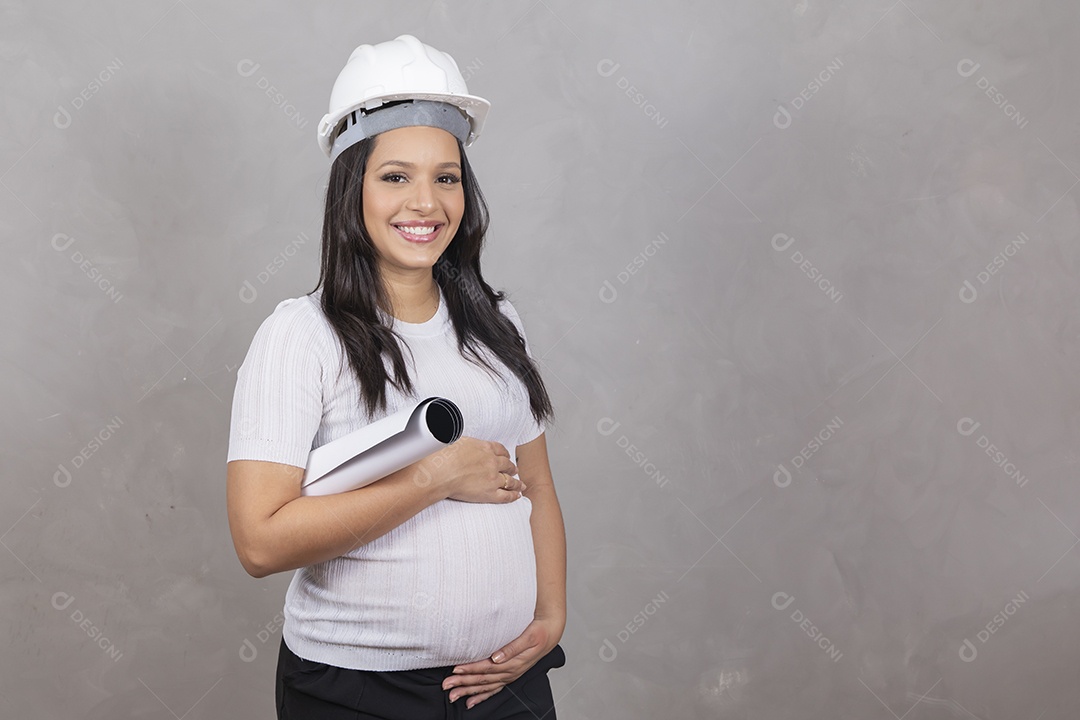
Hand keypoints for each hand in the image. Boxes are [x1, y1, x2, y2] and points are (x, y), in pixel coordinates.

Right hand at [420, 436, 526, 503]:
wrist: (441, 472)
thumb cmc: (444, 457)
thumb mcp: (459, 441)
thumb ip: (468, 444)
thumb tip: (465, 444)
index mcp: (485, 448)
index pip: (500, 450)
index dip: (505, 454)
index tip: (506, 456)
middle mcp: (492, 462)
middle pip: (507, 464)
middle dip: (511, 467)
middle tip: (513, 470)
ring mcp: (493, 478)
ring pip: (510, 480)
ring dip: (516, 482)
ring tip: (520, 484)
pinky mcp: (490, 493)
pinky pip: (506, 495)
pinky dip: (513, 495)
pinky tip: (517, 496)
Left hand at [441, 615, 563, 708]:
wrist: (549, 633)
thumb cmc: (538, 632)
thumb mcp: (529, 636)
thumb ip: (513, 647)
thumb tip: (497, 656)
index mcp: (513, 662)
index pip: (487, 667)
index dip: (471, 669)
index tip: (455, 669)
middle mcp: (510, 672)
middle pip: (483, 679)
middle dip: (463, 683)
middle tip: (446, 685)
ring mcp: (509, 675)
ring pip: (485, 686)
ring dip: (468, 691)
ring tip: (452, 695)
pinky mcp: (509, 675)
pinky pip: (493, 690)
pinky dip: (481, 696)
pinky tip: (470, 701)